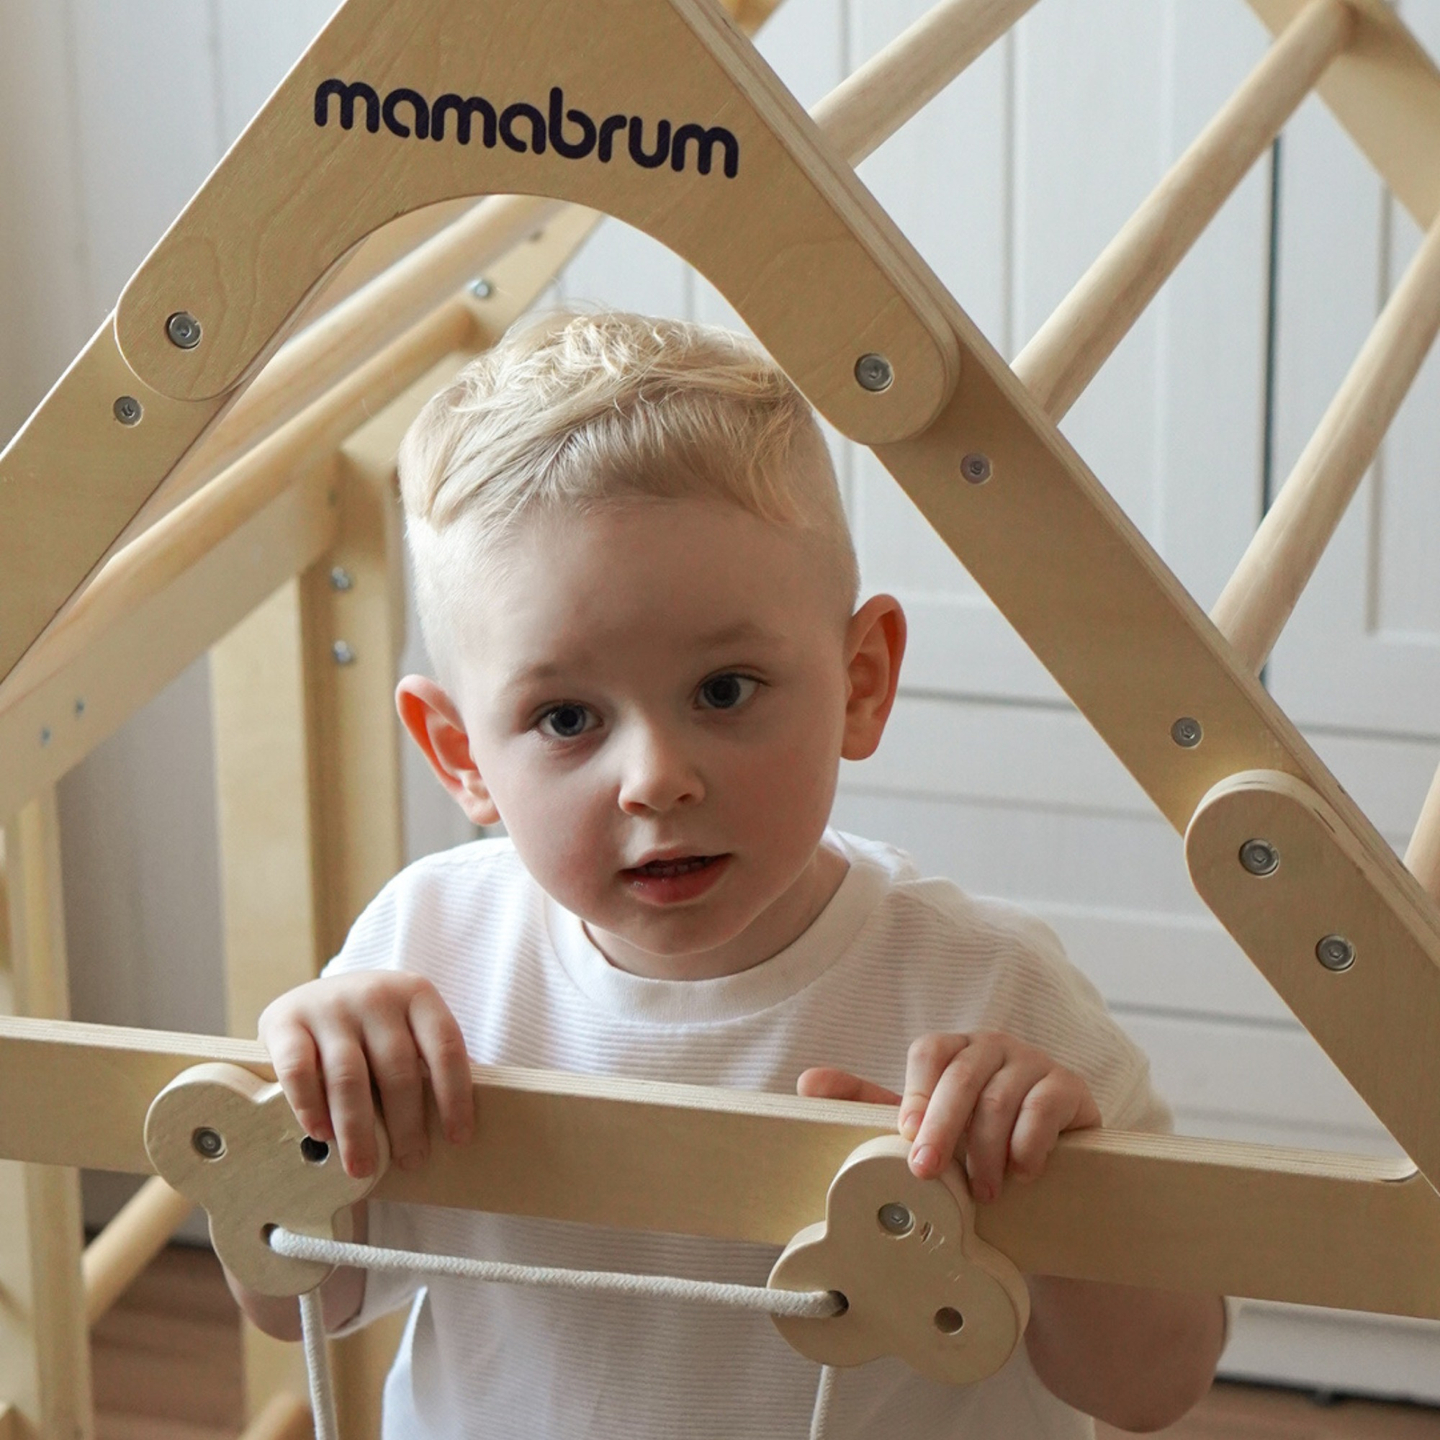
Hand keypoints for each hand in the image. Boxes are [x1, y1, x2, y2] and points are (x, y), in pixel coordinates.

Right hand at [258, 973, 473, 1178]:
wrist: (313, 994)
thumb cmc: (373, 1026)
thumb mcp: (408, 1026)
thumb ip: (428, 1060)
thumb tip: (455, 1124)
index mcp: (416, 994)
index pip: (445, 1046)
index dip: (454, 1095)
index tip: (457, 1138)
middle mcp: (375, 995)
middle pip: (397, 1067)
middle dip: (407, 1122)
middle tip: (411, 1161)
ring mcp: (329, 1007)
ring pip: (349, 1076)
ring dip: (358, 1129)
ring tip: (364, 1166)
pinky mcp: (286, 1022)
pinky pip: (299, 1071)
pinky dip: (310, 1106)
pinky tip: (321, 1134)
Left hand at [798, 1031, 1099, 1201]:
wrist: (1048, 1177)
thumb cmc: (974, 1143)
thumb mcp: (922, 1127)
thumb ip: (868, 1104)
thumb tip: (806, 1082)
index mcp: (954, 1050)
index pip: (930, 1052)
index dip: (917, 1095)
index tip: (907, 1140)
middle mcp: (994, 1046)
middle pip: (964, 1075)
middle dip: (943, 1127)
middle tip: (928, 1174)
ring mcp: (1035, 1063)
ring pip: (1002, 1099)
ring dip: (986, 1151)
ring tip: (982, 1193)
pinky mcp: (1072, 1088)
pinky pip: (1046, 1108)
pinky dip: (1029, 1145)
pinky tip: (1022, 1173)